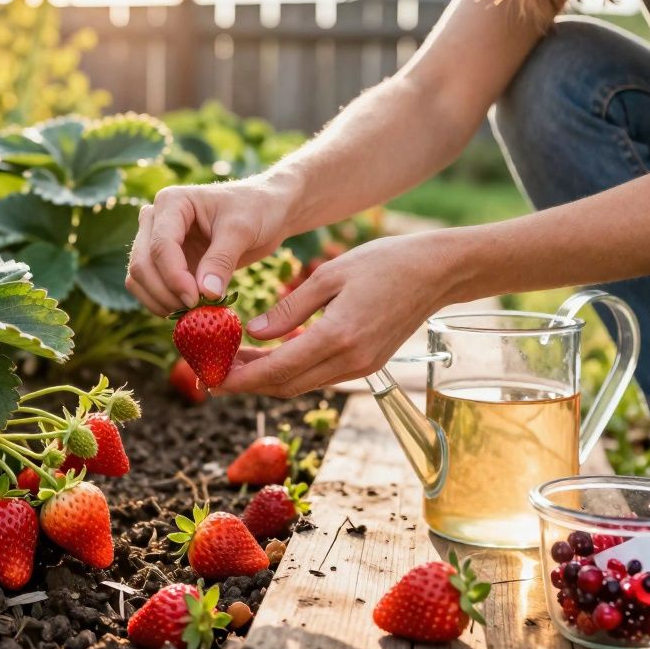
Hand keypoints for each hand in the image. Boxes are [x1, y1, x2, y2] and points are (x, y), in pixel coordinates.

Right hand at [127, 175, 297, 314]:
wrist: (265, 211)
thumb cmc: (256, 209)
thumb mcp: (242, 230)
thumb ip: (221, 260)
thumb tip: (205, 294)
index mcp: (172, 202)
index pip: (160, 245)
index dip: (174, 277)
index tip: (197, 300)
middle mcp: (156, 219)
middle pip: (142, 263)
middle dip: (165, 292)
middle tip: (195, 310)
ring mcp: (156, 241)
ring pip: (139, 278)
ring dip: (160, 301)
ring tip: (193, 312)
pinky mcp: (164, 262)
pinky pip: (148, 287)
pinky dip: (161, 303)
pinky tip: (187, 311)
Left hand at [216, 232, 463, 396]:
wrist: (438, 272)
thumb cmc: (386, 262)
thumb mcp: (331, 275)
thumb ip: (290, 308)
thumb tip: (253, 332)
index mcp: (338, 336)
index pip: (279, 370)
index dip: (241, 378)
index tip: (211, 378)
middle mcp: (350, 361)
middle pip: (286, 386)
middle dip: (246, 384)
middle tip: (211, 375)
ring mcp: (360, 367)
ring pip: (302, 384)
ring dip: (266, 380)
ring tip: (232, 365)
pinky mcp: (366, 364)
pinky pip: (319, 376)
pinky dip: (290, 372)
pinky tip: (269, 357)